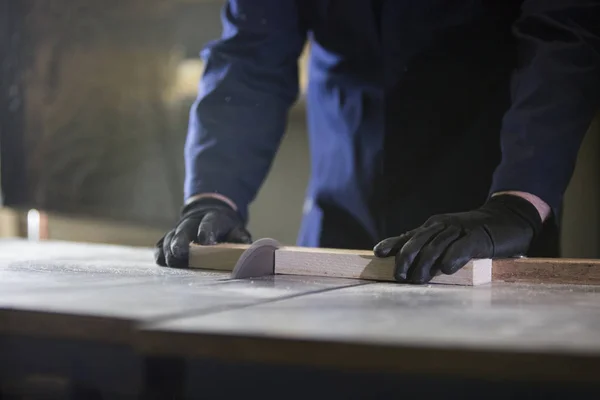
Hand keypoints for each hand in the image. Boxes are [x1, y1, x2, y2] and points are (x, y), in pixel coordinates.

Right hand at [155, 198, 251, 267]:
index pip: (209, 223)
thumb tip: (245, 249)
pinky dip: (160, 253)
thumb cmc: (226, 228)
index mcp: (213, 218)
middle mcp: (192, 222)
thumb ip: (240, 238)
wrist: (208, 214)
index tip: (206, 242)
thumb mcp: (237, 229)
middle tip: (180, 254)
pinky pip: (161, 245)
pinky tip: (162, 261)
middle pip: (183, 230)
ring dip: (169, 249)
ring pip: (169, 237)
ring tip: (171, 261)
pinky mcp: (170, 238)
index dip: (206, 231)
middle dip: (181, 242)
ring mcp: (179, 229)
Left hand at [373, 194, 542, 283]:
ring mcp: (459, 230)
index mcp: (432, 227)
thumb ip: (427, 247)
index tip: (378, 253)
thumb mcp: (447, 237)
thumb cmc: (472, 233)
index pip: (408, 237)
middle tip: (400, 278)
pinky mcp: (477, 238)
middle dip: (405, 260)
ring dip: (425, 265)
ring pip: (435, 247)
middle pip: (417, 242)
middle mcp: (442, 226)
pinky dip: (452, 258)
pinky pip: (461, 247)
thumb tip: (402, 262)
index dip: (392, 245)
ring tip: (418, 280)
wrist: (508, 219)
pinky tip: (446, 269)